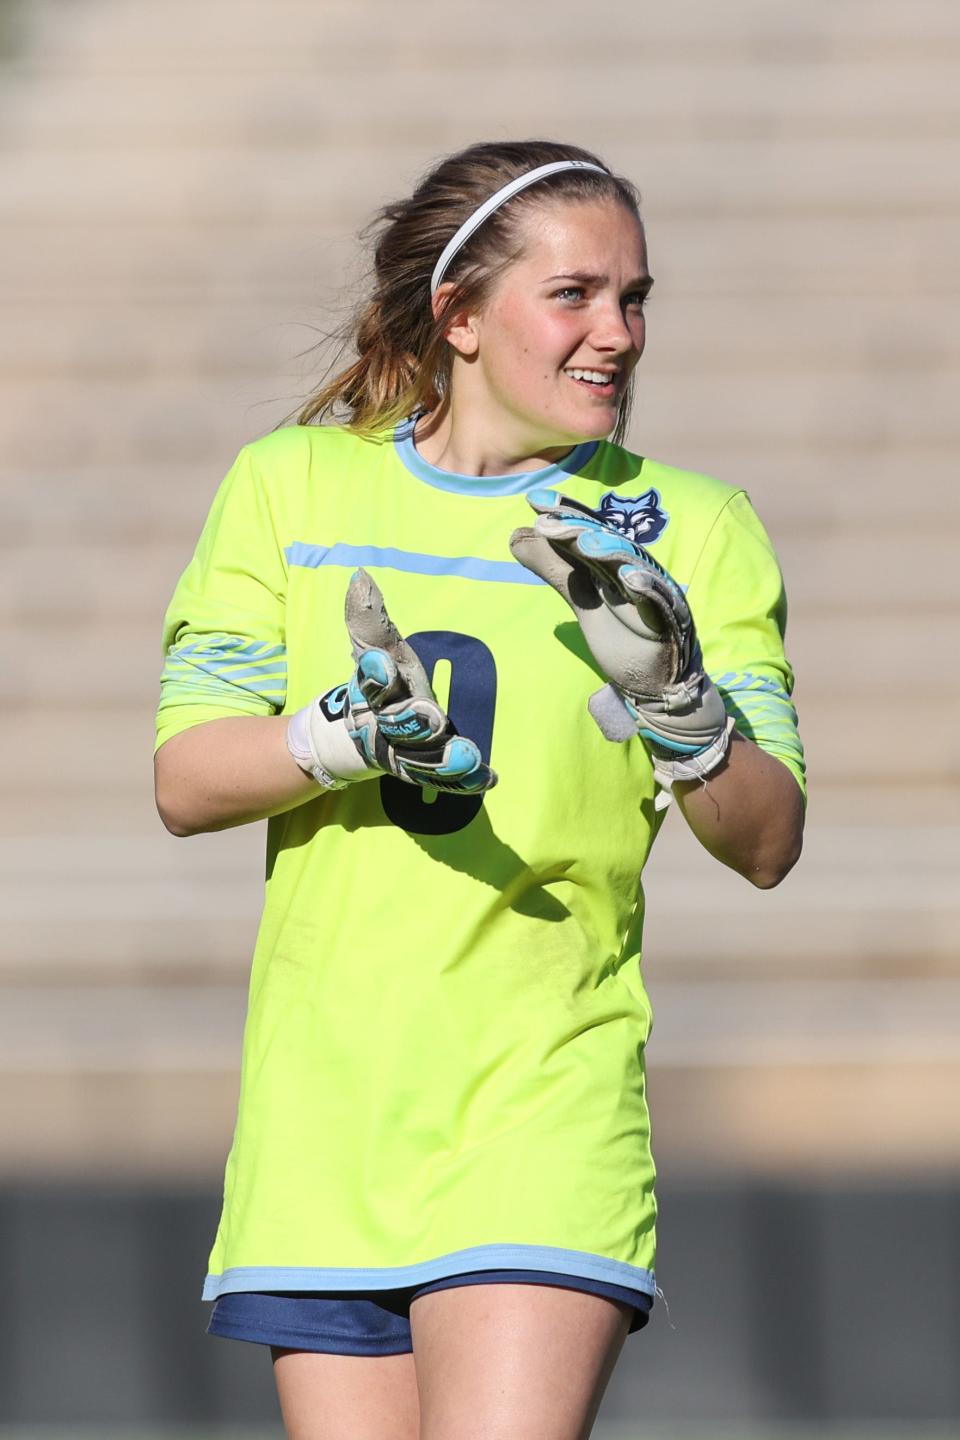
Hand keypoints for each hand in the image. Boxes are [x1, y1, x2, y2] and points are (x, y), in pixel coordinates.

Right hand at [288, 569, 496, 794]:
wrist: (361, 732)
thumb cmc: (381, 679)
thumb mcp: (376, 647)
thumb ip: (369, 619)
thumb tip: (361, 577)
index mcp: (373, 693)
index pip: (373, 683)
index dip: (376, 674)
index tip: (382, 664)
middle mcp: (385, 726)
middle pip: (397, 726)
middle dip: (413, 722)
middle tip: (432, 716)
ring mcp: (404, 751)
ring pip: (420, 758)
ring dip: (443, 759)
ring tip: (468, 757)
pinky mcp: (424, 769)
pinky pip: (443, 778)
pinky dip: (463, 780)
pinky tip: (488, 777)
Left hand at [509, 489, 730, 790]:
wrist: (655, 684)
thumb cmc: (622, 636)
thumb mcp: (581, 597)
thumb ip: (554, 568)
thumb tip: (515, 536)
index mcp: (616, 564)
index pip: (590, 532)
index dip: (566, 515)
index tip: (536, 501)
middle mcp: (637, 572)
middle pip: (609, 544)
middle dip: (580, 530)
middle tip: (548, 521)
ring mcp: (656, 596)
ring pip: (635, 568)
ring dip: (612, 553)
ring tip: (586, 543)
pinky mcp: (671, 624)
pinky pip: (661, 604)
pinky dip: (649, 590)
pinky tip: (631, 579)